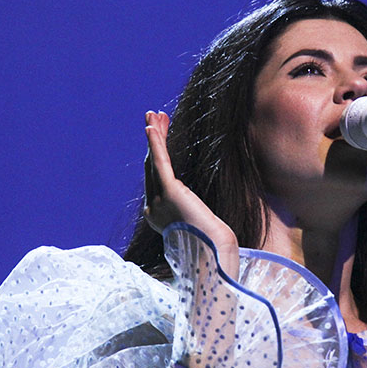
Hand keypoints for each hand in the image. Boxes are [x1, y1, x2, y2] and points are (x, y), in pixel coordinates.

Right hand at [144, 111, 239, 276]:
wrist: (215, 253)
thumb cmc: (214, 245)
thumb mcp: (200, 225)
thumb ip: (193, 215)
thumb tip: (202, 215)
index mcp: (159, 216)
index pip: (155, 179)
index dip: (156, 154)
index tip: (160, 136)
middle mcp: (155, 208)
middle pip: (152, 166)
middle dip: (155, 139)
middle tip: (155, 118)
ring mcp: (160, 200)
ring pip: (154, 160)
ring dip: (155, 135)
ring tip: (154, 114)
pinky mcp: (171, 192)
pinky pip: (161, 162)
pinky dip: (157, 143)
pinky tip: (153, 127)